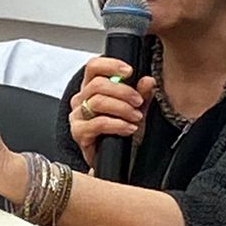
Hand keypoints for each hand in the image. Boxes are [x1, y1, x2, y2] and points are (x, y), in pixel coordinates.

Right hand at [67, 55, 154, 170]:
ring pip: (98, 102)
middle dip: (123, 92)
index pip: (93, 66)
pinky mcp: (78, 132)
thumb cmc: (121, 132)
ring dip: (122, 108)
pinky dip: (117, 124)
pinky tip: (129, 128)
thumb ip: (141, 95)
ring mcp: (77, 115)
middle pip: (97, 84)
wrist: (115, 160)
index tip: (129, 71)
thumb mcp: (135, 110)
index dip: (110, 65)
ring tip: (136, 117)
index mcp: (91, 87)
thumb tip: (149, 80)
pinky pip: (98, 123)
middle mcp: (81, 99)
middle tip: (138, 101)